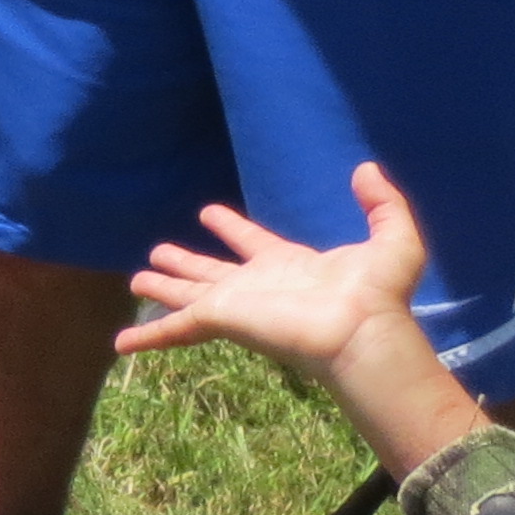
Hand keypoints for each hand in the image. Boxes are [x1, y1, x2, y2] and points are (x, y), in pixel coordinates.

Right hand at [118, 163, 430, 382]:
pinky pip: (175, 327)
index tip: (209, 214)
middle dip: (186, 263)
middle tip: (159, 252)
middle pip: (211, 272)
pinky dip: (147, 336)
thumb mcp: (393, 238)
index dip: (232, 228)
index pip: (252, 243)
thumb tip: (367, 170)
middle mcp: (256, 285)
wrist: (360, 331)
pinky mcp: (220, 318)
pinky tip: (120, 345)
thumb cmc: (378, 292)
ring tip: (136, 281)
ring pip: (187, 295)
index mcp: (288, 265)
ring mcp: (235, 304)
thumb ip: (384, 204)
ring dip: (162, 289)